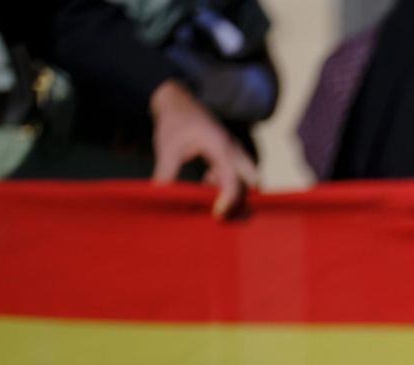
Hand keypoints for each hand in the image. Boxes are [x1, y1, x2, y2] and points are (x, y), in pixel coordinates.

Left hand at [149, 79, 258, 217]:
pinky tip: (207, 181)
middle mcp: (234, 150)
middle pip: (253, 182)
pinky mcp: (231, 153)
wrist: (178, 100)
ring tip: (208, 191)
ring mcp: (235, 151)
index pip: (235, 180)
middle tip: (221, 211)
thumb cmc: (174, 122)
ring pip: (249, 179)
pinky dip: (229, 184)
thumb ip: (165, 175)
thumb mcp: (167, 149)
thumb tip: (160, 199)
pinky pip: (240, 174)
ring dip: (235, 192)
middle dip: (243, 200)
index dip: (229, 201)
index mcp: (220, 146)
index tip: (217, 215)